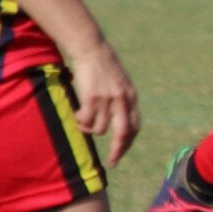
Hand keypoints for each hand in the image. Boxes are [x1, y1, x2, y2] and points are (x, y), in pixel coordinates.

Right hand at [68, 42, 139, 167]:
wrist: (91, 49)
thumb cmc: (103, 66)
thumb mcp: (120, 83)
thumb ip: (122, 100)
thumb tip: (118, 123)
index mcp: (132, 96)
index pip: (135, 126)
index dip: (128, 143)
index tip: (120, 154)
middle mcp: (123, 99)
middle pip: (124, 133)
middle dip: (118, 150)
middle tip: (112, 162)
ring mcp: (108, 99)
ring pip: (100, 129)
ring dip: (90, 129)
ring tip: (83, 120)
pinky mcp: (92, 98)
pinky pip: (86, 121)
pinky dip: (81, 121)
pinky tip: (78, 114)